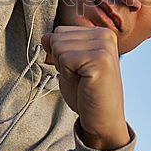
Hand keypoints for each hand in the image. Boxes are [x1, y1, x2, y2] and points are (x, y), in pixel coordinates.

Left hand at [41, 26, 130, 150]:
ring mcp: (104, 47)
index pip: (60, 31)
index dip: (60, 53)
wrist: (102, 119)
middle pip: (58, 36)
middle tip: (79, 76)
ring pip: (58, 46)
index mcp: (101, 33)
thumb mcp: (68, 65)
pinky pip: (65, 59)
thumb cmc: (86, 93)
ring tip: (82, 79)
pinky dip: (67, 74)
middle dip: (60, 59)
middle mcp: (105, 35)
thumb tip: (45, 36)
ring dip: (64, 68)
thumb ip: (57, 47)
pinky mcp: (101, 60)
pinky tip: (84, 82)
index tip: (78, 68)